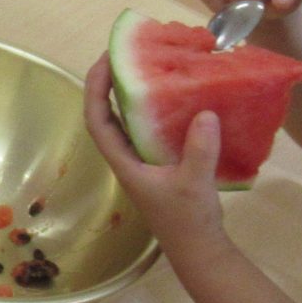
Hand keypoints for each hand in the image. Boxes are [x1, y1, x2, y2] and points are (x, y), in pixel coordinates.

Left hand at [81, 54, 230, 260]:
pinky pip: (153, 129)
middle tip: (128, 53)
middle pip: (109, 115)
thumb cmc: (188, 220)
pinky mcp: (162, 164)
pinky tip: (178, 96)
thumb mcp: (194, 183)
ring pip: (130, 121)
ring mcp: (144, 161)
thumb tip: (205, 114)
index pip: (98, 120)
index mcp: (124, 162)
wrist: (199, 249)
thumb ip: (199, 150)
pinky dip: (159, 110)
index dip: (96, 89)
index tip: (105, 60)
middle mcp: (128, 158)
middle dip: (111, 83)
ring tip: (150, 66)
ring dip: (134, 94)